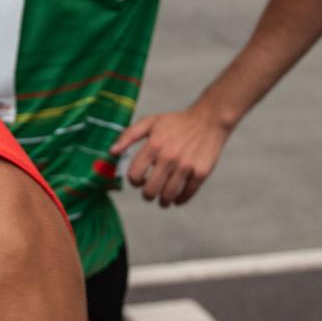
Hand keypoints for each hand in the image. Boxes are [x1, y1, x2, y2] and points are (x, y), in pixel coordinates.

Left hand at [110, 104, 232, 206]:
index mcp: (154, 145)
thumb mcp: (151, 122)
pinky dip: (180, 200)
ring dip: (163, 201)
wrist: (209, 119)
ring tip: (163, 199)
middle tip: (150, 193)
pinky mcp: (201, 172)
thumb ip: (129, 135)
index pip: (135, 175)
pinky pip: (187, 194)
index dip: (134, 181)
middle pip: (150, 191)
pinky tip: (177, 198)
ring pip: (168, 196)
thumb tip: (112, 152)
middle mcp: (169, 157)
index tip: (140, 180)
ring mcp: (186, 166)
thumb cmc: (176, 121)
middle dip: (147, 195)